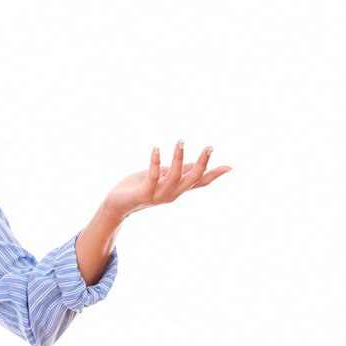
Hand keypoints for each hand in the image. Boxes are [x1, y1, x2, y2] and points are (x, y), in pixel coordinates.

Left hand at [103, 140, 231, 219]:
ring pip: (174, 177)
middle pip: (192, 179)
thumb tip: (197, 164)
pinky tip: (157, 148)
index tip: (230, 167)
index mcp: (176, 189)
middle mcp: (170, 194)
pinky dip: (155, 162)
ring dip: (179, 158)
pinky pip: (153, 177)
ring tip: (181, 141)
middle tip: (210, 146)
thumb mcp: (161, 178)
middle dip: (202, 163)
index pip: (199, 183)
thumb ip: (178, 172)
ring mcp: (158, 195)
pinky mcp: (143, 194)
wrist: (115, 204)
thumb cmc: (138, 188)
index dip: (214, 175)